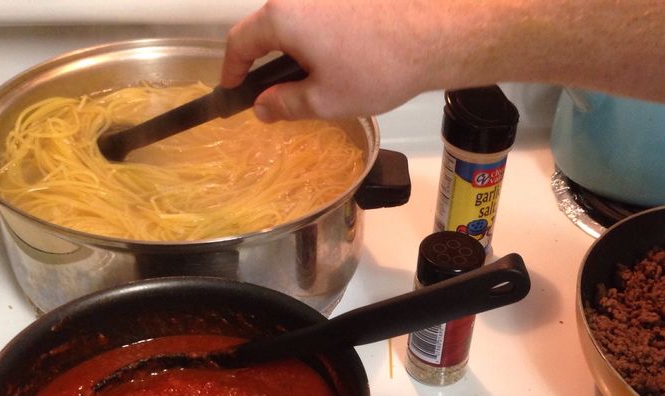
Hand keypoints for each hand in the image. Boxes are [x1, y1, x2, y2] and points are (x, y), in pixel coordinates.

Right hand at [221, 0, 456, 120]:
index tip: (233, 90)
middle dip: (265, 64)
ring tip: (314, 86)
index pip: (239, 41)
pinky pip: (319, 19)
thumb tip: (262, 107)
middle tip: (273, 96)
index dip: (231, 70)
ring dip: (294, 54)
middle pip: (266, 30)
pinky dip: (317, 42)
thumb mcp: (324, 100)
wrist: (433, 39)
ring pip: (295, 25)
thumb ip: (284, 104)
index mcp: (282, 17)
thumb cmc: (378, 69)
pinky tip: (338, 67)